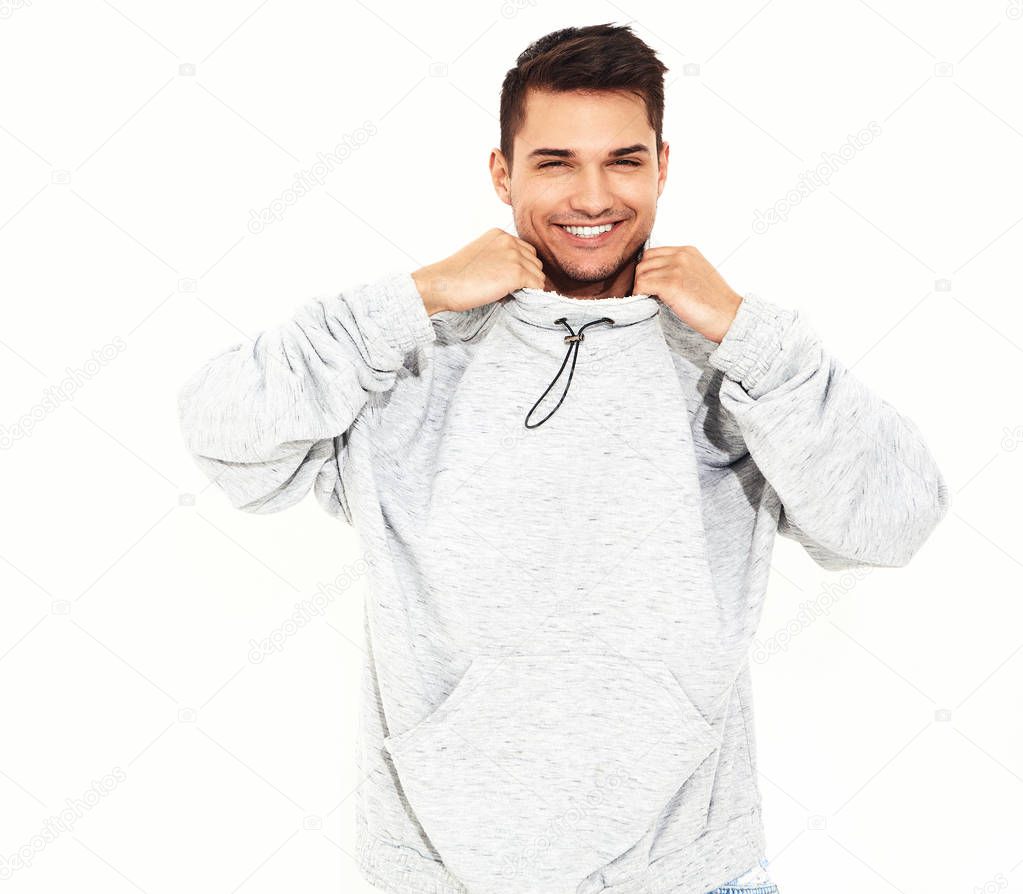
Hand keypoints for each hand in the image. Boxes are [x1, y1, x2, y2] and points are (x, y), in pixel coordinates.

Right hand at [413, 228, 545, 314]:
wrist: (443, 284)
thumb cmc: (456, 276)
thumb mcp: (481, 256)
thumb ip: (499, 257)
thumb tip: (517, 275)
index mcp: (499, 234)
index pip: (525, 250)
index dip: (522, 267)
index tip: (512, 280)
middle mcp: (509, 241)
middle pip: (534, 261)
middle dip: (527, 276)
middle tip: (511, 290)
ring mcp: (514, 256)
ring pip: (538, 274)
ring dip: (528, 287)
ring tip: (510, 294)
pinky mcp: (516, 273)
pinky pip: (538, 285)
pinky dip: (532, 294)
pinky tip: (515, 297)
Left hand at [634, 245, 742, 343]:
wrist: (729, 316)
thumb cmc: (714, 302)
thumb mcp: (697, 275)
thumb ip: (678, 269)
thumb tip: (655, 277)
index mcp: (687, 251)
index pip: (653, 253)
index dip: (647, 270)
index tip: (648, 284)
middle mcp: (681, 256)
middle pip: (645, 262)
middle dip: (641, 278)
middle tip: (645, 294)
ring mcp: (676, 268)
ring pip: (641, 273)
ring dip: (640, 288)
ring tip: (647, 300)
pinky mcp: (671, 284)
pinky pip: (642, 285)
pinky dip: (639, 295)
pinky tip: (647, 303)